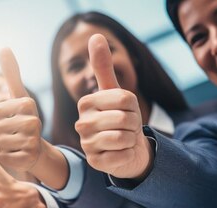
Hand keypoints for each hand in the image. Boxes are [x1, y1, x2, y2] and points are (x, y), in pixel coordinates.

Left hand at [0, 48, 68, 189]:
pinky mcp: (27, 158)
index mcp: (28, 104)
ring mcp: (32, 141)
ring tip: (15, 143)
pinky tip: (16, 154)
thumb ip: (11, 73)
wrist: (35, 149)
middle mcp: (34, 121)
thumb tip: (4, 47)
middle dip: (0, 131)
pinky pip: (3, 156)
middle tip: (13, 133)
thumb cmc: (21, 119)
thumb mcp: (17, 96)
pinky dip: (5, 156)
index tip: (11, 117)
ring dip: (2, 144)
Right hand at [75, 34, 152, 179]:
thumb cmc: (119, 117)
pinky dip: (128, 154)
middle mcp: (82, 124)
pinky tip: (120, 153)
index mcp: (86, 103)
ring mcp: (87, 145)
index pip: (125, 99)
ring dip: (131, 139)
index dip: (134, 105)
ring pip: (123, 138)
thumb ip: (103, 67)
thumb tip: (95, 35)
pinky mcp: (95, 163)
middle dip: (134, 124)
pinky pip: (122, 156)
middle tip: (127, 127)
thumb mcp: (114, 92)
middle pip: (124, 119)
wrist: (125, 147)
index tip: (127, 110)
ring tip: (124, 139)